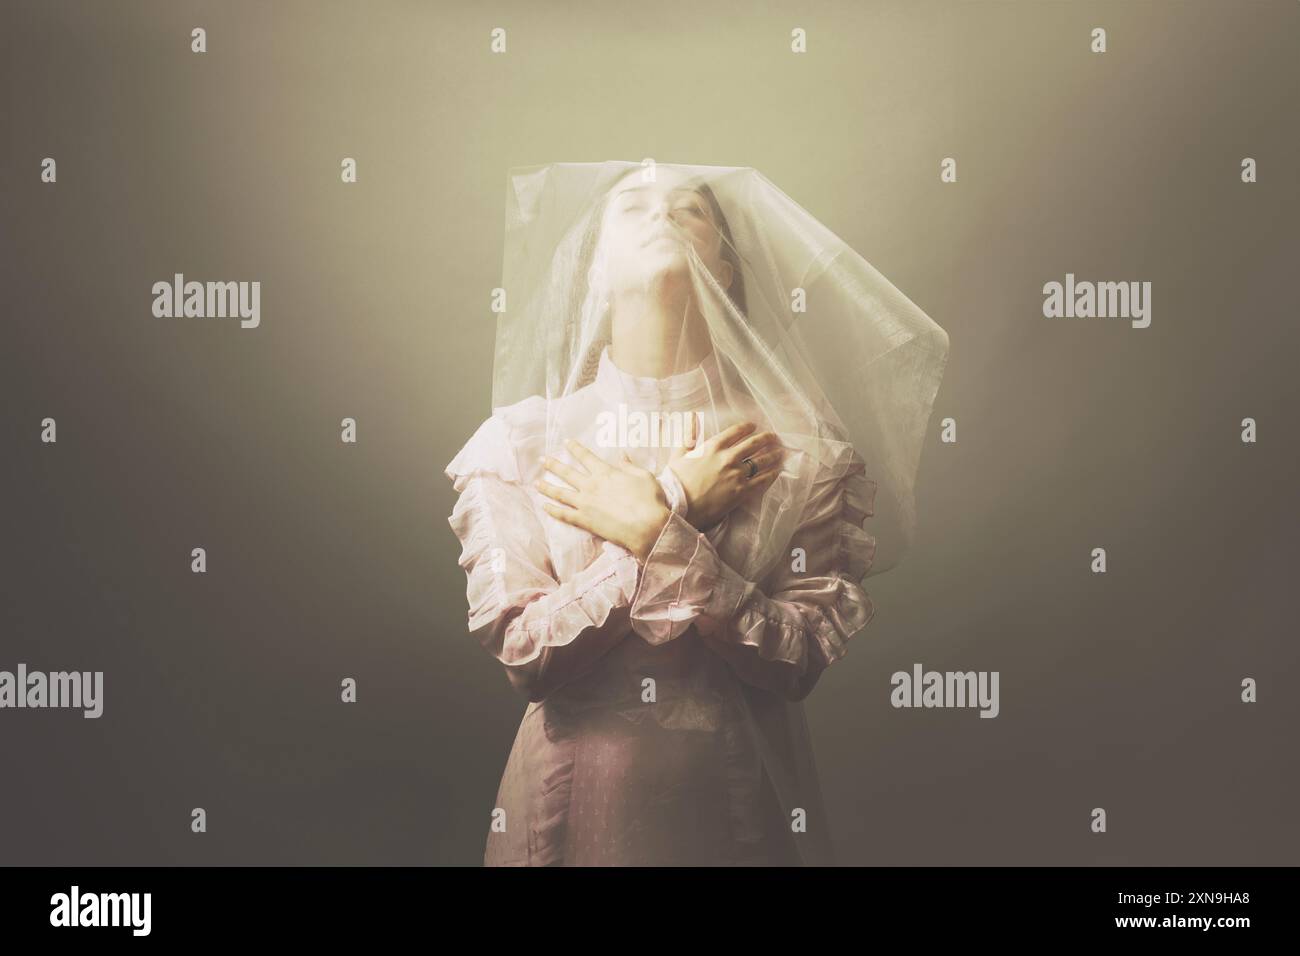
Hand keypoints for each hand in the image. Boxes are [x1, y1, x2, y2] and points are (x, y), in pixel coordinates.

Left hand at [535, 438, 672, 562]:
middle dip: (553, 465)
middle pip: (567, 473)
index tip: (566, 442)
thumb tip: (622, 454)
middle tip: (541, 460)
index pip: (586, 457)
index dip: (575, 448)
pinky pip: (564, 514)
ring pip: (560, 493)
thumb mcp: (644, 476)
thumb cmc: (650, 501)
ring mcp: (585, 503)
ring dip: (547, 487)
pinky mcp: (584, 521)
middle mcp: (591, 485)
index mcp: (606, 473)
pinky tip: (544, 507)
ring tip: (536, 483)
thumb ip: (630, 465)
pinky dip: (552, 510)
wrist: (647, 527)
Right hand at [665, 416, 784, 531]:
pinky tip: (777, 472)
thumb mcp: (678, 454)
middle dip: (766, 439)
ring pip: (760, 461)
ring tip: (780, 453)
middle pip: (753, 444)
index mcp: (712, 446)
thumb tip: (691, 417)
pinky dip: (771, 475)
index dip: (747, 427)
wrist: (678, 506)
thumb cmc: (675, 481)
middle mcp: (728, 458)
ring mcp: (736, 475)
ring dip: (772, 456)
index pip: (735, 432)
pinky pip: (761, 481)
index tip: (754, 426)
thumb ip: (688, 435)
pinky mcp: (741, 492)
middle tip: (774, 437)